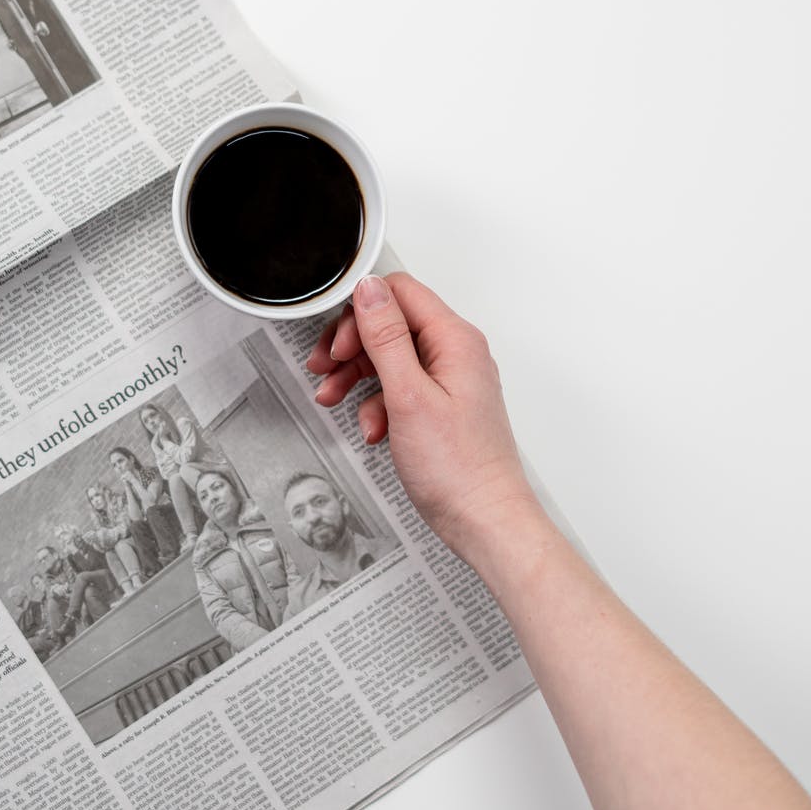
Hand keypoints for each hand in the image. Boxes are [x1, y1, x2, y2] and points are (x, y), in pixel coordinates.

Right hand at [309, 273, 536, 554]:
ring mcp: (451, 380)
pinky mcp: (443, 406)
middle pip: (391, 324)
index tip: (335, 340)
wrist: (484, 520)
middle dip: (352, 346)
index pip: (400, 292)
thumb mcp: (408, 394)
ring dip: (358, 376)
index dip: (360, 311)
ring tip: (334, 397)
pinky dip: (378, 404)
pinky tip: (373, 428)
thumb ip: (386, 337)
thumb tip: (369, 289)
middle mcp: (457, 353)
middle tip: (325, 368)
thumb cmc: (458, 468)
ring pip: (391, 358)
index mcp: (455, 340)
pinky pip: (401, 388)